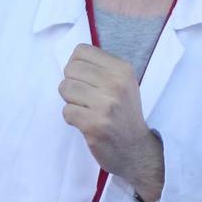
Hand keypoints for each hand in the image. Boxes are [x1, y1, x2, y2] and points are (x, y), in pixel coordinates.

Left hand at [58, 45, 162, 199]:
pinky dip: (71, 118)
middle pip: (70, 69)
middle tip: (86, 98)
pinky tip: (86, 123)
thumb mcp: (122, 84)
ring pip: (65, 88)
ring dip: (70, 101)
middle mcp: (115, 84)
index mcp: (122, 69)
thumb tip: (70, 61)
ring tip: (86, 110)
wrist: (137, 150)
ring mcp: (105, 105)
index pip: (81, 51)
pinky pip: (66, 111)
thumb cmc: (124, 114)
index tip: (86, 80)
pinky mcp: (94, 124)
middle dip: (72, 84)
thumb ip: (100, 69)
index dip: (77, 66)